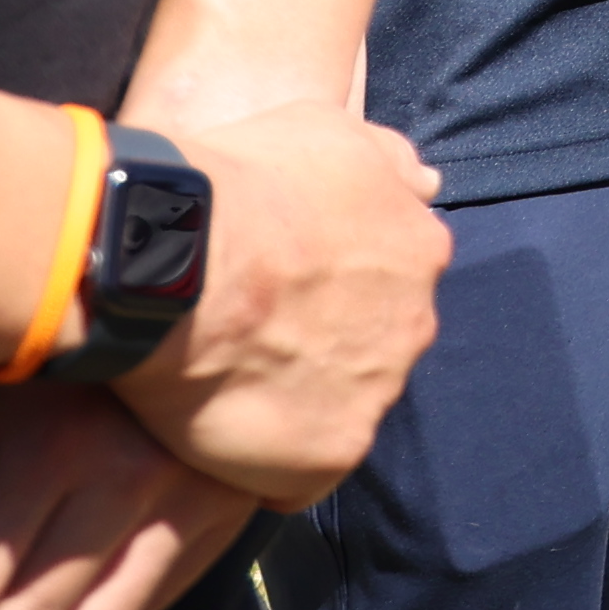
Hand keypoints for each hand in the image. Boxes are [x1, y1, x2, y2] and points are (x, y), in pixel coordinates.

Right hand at [105, 98, 449, 506]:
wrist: (180, 255)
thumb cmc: (241, 180)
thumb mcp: (327, 132)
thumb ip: (385, 163)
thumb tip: (428, 184)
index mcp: (419, 249)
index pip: (386, 282)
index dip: (327, 291)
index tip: (278, 290)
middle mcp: (415, 324)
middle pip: (372, 349)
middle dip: (320, 348)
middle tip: (248, 339)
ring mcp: (377, 393)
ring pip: (338, 410)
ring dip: (292, 404)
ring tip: (222, 385)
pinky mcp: (330, 455)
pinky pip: (298, 476)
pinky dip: (262, 464)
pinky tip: (216, 435)